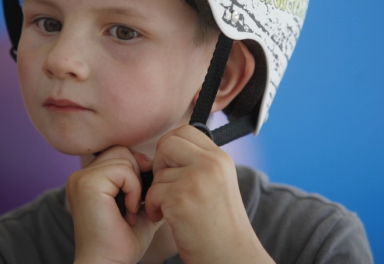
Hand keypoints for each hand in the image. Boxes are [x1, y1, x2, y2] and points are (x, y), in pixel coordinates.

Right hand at [67, 146, 160, 263]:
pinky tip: (129, 212)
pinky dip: (133, 190)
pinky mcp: (88, 184)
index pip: (120, 153)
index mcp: (88, 178)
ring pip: (125, 158)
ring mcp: (81, 178)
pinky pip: (123, 170)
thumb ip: (144, 182)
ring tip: (132, 211)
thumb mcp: (138, 205)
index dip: (137, 171)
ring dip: (136, 186)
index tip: (141, 198)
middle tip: (138, 204)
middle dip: (137, 174)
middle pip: (122, 150)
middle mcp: (80, 175)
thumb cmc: (122, 242)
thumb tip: (161, 163)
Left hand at [144, 125, 273, 263]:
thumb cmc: (219, 226)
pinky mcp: (181, 198)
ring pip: (158, 171)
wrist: (230, 256)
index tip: (172, 168)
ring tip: (170, 209)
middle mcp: (211, 164)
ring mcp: (196, 179)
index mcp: (220, 158)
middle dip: (160, 163)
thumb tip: (171, 146)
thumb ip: (200, 163)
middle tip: (166, 185)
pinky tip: (165, 218)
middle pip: (168, 142)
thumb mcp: (218, 184)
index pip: (186, 131)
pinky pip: (153, 191)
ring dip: (157, 191)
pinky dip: (153, 207)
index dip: (171, 147)